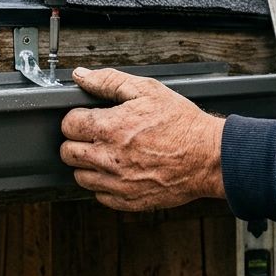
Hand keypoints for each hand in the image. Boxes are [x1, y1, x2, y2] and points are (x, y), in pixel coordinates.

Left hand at [60, 66, 225, 210]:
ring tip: (108, 154)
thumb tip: (82, 76)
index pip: (67, 125)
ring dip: (88, 165)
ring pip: (80, 176)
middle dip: (77, 142)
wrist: (208, 157)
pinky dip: (104, 185)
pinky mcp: (127, 200)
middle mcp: (107, 158)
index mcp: (108, 128)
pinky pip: (99, 195)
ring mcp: (116, 182)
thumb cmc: (181, 123)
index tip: (88, 118)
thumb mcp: (147, 90)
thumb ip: (109, 81)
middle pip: (67, 153)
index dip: (77, 119)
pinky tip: (120, 171)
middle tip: (96, 136)